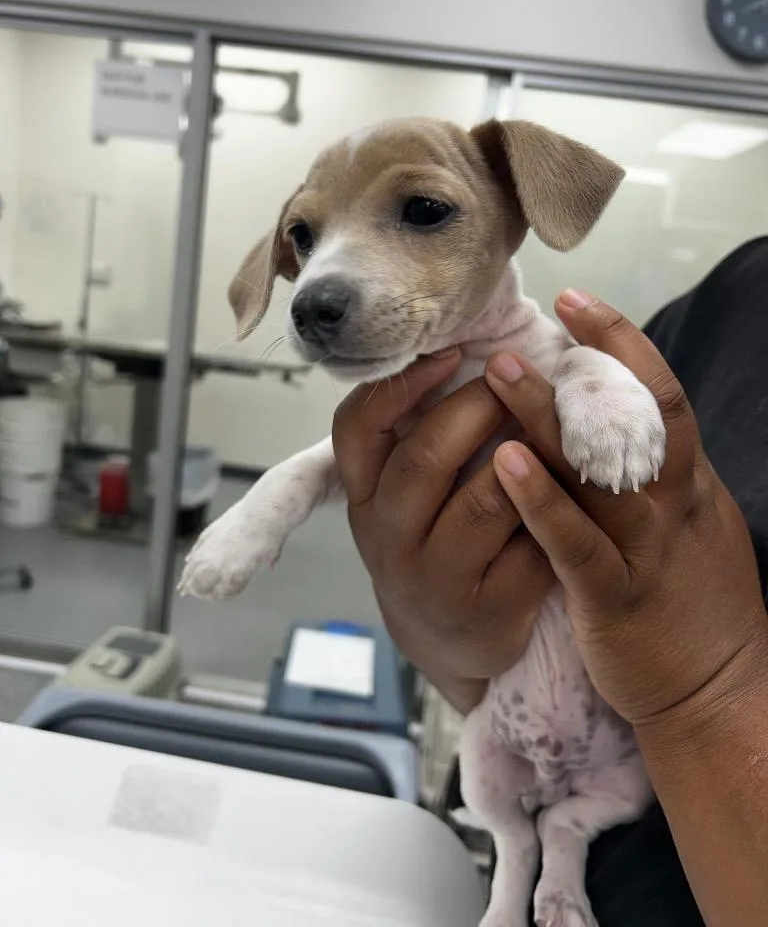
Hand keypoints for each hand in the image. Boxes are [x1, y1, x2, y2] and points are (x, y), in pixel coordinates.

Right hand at [332, 349, 554, 712]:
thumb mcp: (406, 496)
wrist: (448, 639)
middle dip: (478, 408)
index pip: (356, 429)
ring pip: (485, 502)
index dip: (399, 386)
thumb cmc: (434, 539)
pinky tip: (576, 484)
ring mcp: (436, 578)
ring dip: (528, 454)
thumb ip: (420, 436)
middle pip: (424, 459)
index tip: (448, 352)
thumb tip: (474, 349)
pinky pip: (530, 547)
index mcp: (365, 496)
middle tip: (517, 378)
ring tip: (556, 421)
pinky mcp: (489, 611)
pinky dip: (557, 509)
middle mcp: (388, 537)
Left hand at [486, 290, 767, 728]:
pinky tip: (505, 464)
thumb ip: (658, 472)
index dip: (622, 344)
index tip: (579, 303)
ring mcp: (645, 548)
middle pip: (637, 416)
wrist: (718, 693)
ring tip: (502, 370)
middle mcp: (672, 504)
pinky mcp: (616, 597)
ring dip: (547, 416)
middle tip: (540, 315)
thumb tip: (622, 417)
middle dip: (590, 361)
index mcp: (688, 483)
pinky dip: (542, 501)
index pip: (659, 396)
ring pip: (599, 470)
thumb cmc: (694, 604)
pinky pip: (576, 542)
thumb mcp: (691, 524)